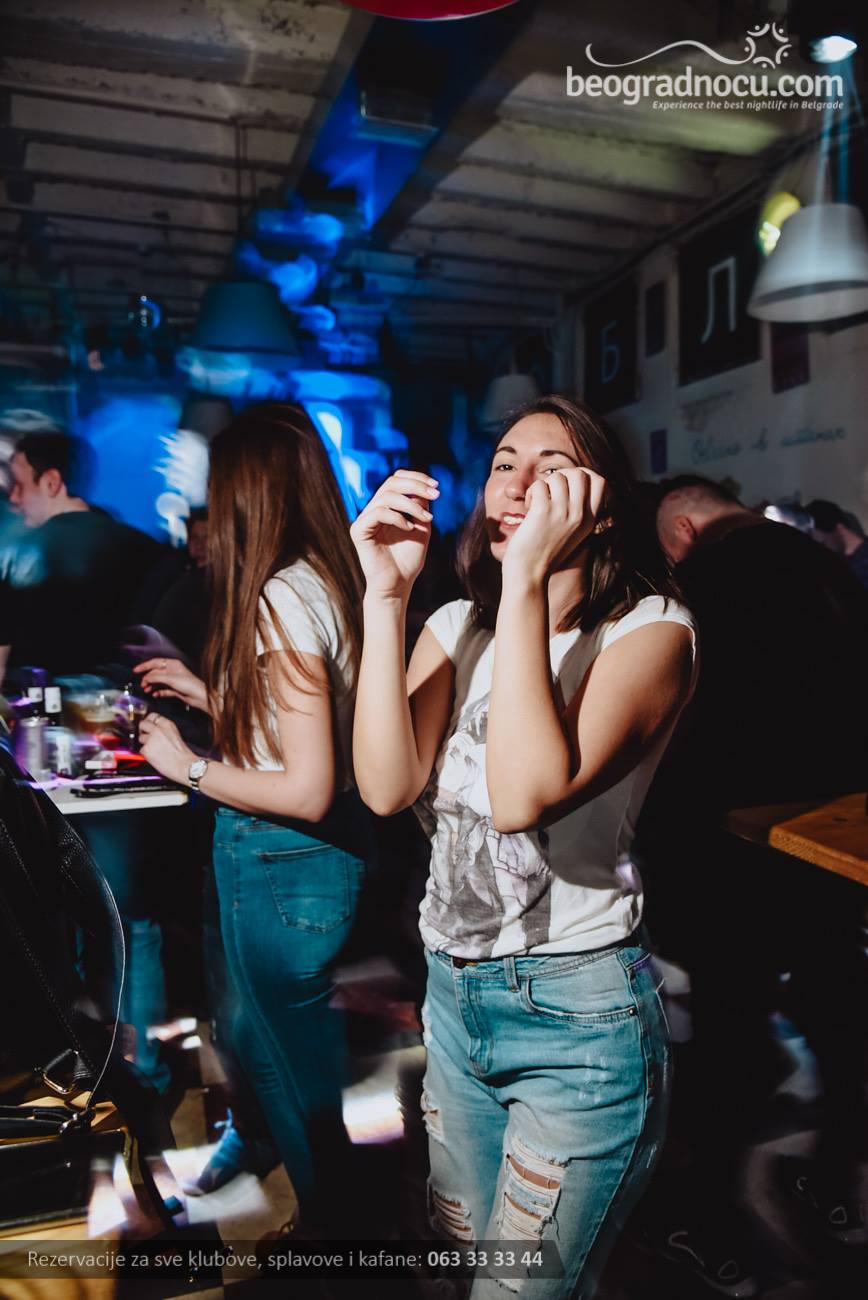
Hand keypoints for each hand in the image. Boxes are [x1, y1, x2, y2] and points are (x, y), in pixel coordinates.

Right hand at [134, 657, 208, 712]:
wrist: (200, 696)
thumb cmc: (189, 684)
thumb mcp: (170, 679)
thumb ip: (156, 677)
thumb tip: (146, 677)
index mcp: (173, 664)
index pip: (155, 662)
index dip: (144, 666)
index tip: (135, 670)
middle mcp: (173, 671)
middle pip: (156, 673)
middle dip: (148, 678)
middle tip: (142, 684)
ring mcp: (174, 680)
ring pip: (158, 682)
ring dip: (151, 685)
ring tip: (146, 690)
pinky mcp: (175, 689)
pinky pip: (163, 690)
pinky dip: (158, 692)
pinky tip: (154, 694)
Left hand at [138, 713, 194, 784]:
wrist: (185, 766)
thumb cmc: (183, 754)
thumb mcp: (175, 735)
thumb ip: (164, 730)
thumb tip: (154, 730)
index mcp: (167, 724)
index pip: (152, 715)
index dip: (149, 721)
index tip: (148, 724)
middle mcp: (158, 730)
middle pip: (143, 724)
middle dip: (142, 730)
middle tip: (145, 735)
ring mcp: (150, 739)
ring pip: (140, 738)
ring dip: (145, 743)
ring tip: (154, 750)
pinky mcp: (146, 750)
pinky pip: (141, 750)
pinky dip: (146, 754)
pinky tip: (155, 756)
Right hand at [350, 471, 438, 600]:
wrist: (398, 584)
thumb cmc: (408, 559)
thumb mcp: (422, 527)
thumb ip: (421, 507)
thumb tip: (423, 487)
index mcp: (387, 506)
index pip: (397, 479)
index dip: (416, 478)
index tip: (436, 486)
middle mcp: (374, 509)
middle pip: (391, 482)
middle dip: (416, 485)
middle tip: (435, 495)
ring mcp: (364, 519)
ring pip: (387, 496)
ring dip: (411, 505)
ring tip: (426, 519)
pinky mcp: (359, 531)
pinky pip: (378, 513)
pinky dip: (397, 517)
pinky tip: (409, 528)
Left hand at [502, 467, 605, 586]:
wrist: (529, 574)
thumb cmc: (545, 553)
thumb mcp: (572, 533)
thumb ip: (578, 511)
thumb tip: (573, 481)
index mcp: (589, 520)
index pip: (600, 482)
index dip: (585, 475)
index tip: (568, 485)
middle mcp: (579, 515)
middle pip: (580, 473)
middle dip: (562, 475)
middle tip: (550, 491)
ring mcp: (562, 513)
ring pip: (557, 476)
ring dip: (544, 485)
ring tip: (537, 501)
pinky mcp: (543, 511)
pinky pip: (539, 485)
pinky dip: (531, 493)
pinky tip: (528, 507)